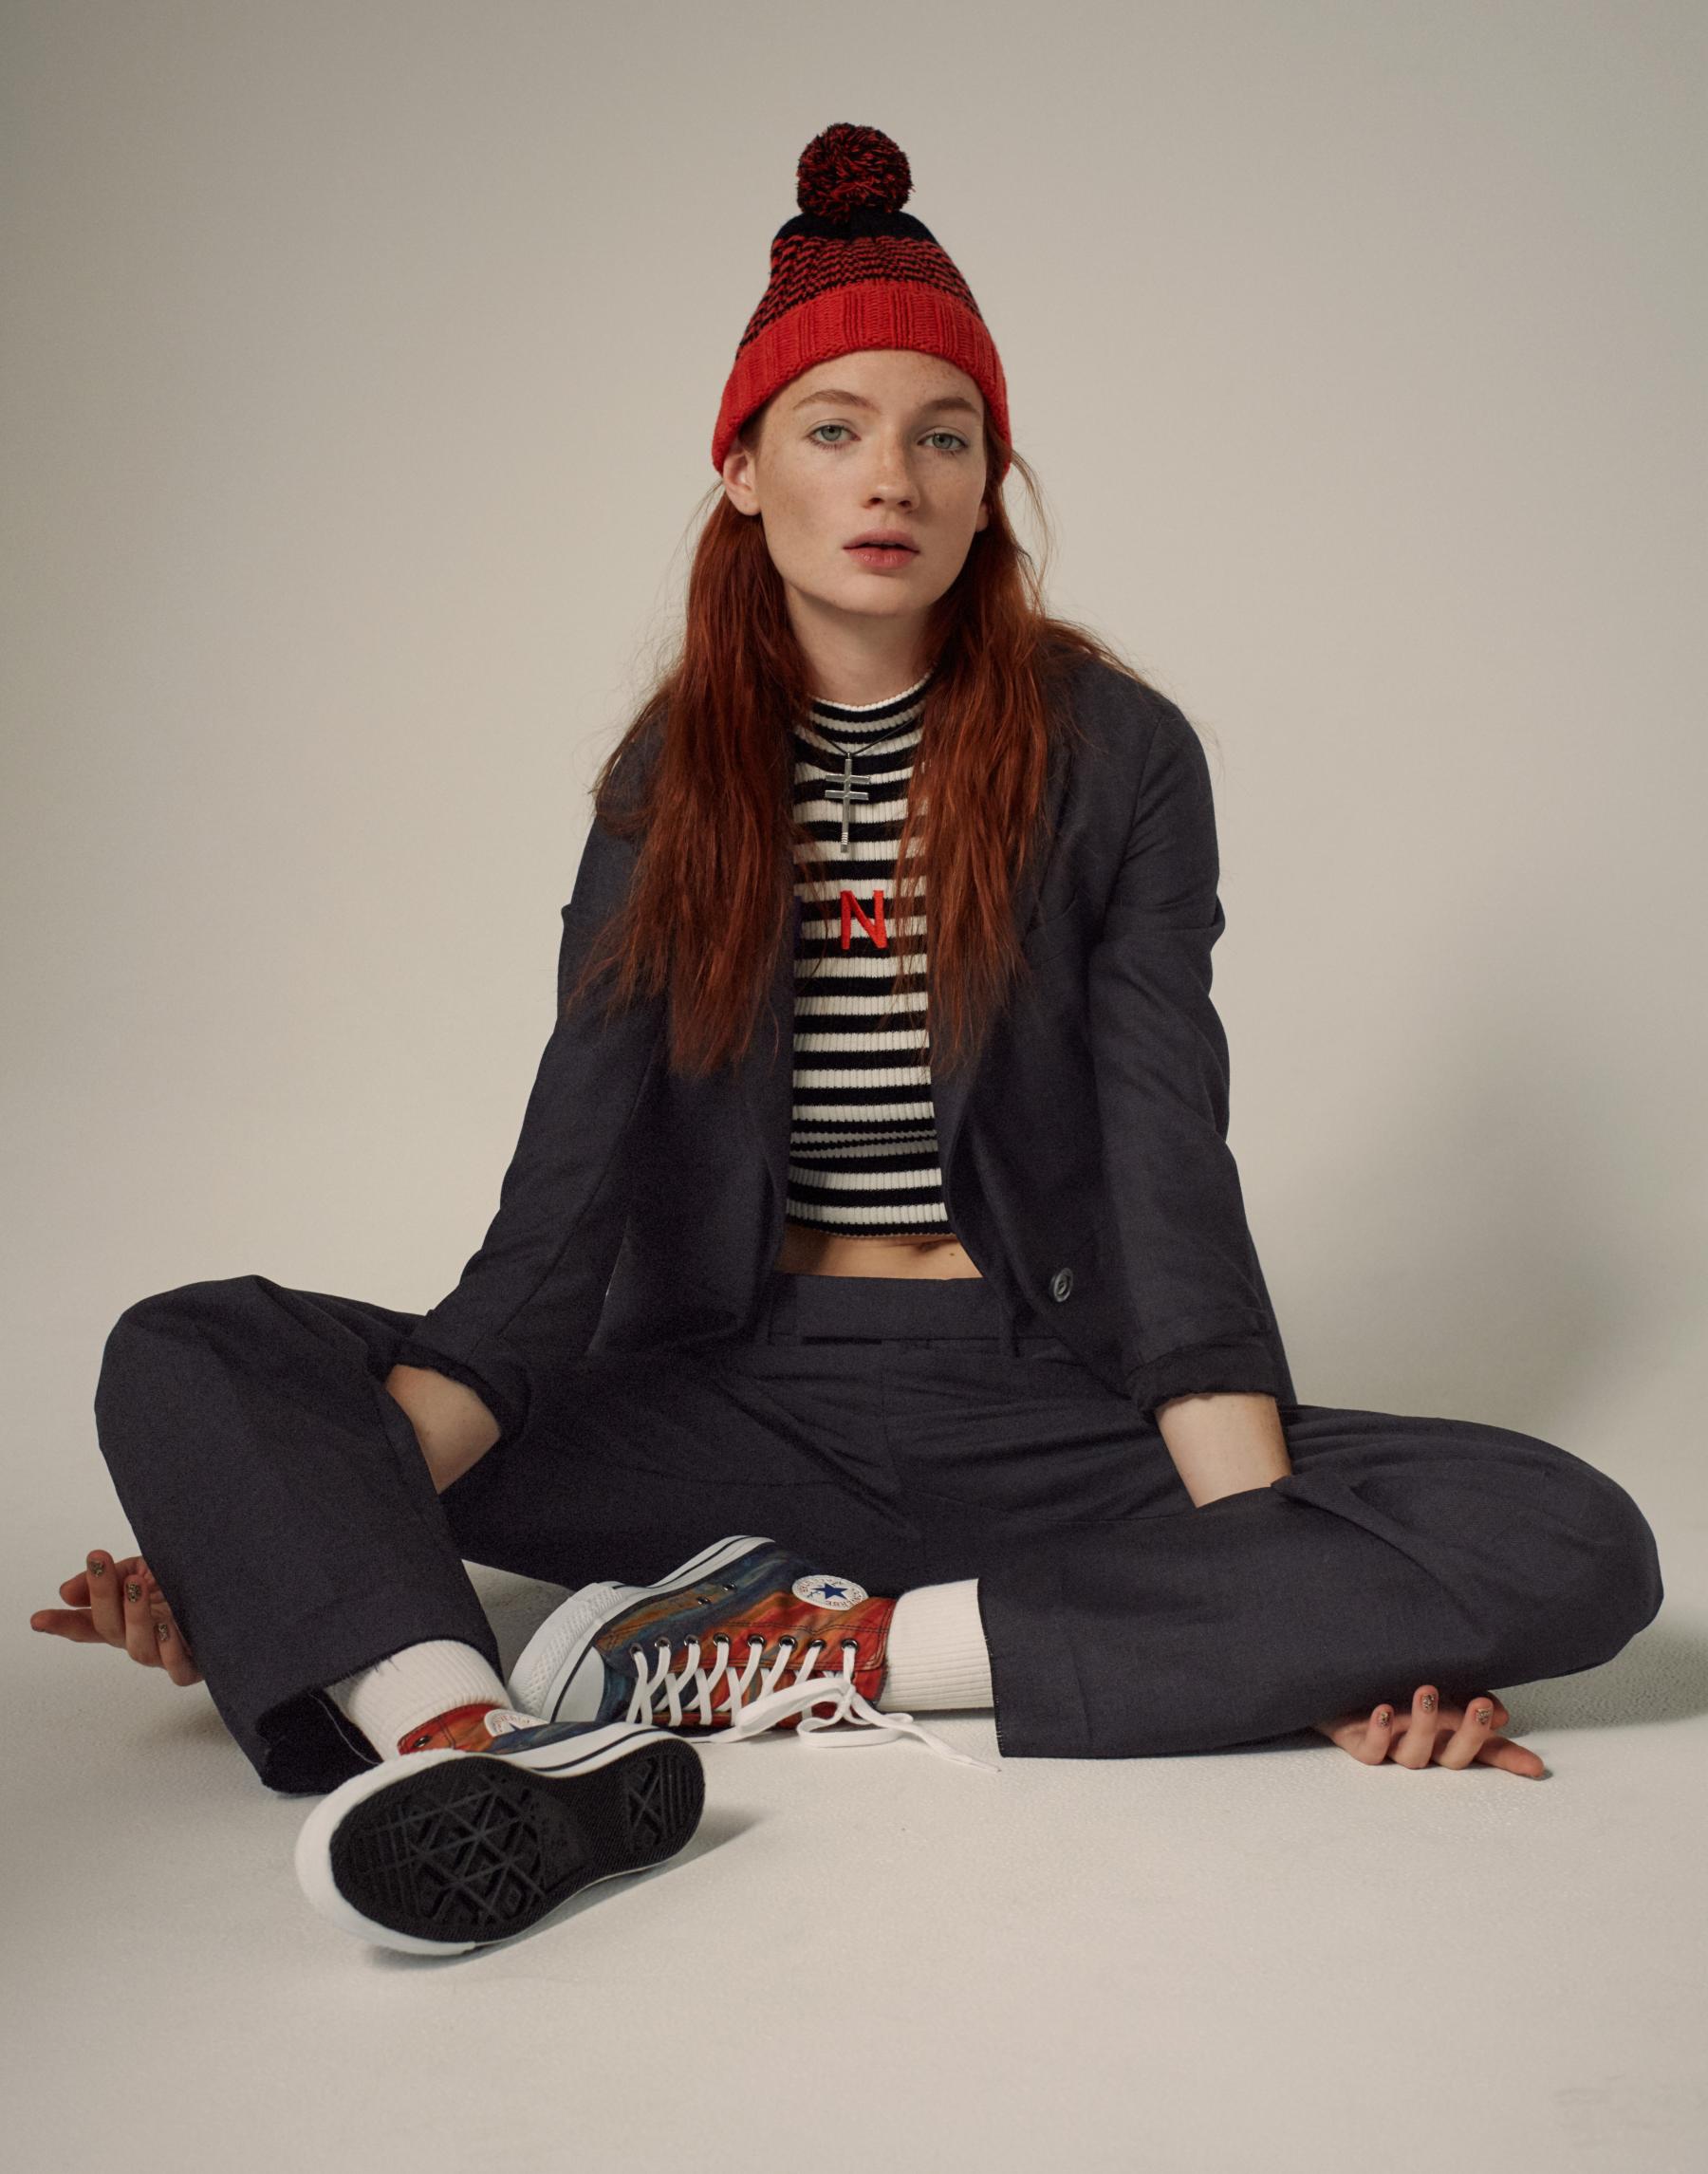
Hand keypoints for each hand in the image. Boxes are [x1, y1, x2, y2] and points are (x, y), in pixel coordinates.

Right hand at [29, 1548, 201, 1685]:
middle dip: (101, 1596)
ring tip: (137, 1586)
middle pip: (109, 1629)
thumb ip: (111, 1578)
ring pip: (140, 1650)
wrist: (238, 1590)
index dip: (62, 1623)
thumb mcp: (146, 1569)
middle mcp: (141, 1640)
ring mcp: (166, 1655)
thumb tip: (65, 1591)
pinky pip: (178, 1669)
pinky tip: (168, 1627)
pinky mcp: (195, 1667)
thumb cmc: (189, 1583)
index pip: (87, 1625)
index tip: (38, 1618)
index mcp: (126, 1620)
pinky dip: (170, 1651)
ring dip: (135, 1617)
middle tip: (100, 1564)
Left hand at [1312, 1683, 1545, 1777]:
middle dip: (1471, 1733)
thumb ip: (1465, 1697)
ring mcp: (1390, 1747)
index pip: (1483, 1750)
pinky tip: (1382, 1711)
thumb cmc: (1386, 1681)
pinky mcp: (1357, 1744)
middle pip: (1453, 1757)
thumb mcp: (1437, 1683)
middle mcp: (1422, 1745)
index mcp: (1444, 1733)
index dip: (1509, 1758)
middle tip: (1482, 1704)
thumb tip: (1500, 1714)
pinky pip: (1370, 1751)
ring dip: (1423, 1724)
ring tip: (1426, 1691)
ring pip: (1413, 1755)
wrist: (1329, 1677)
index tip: (1537, 1767)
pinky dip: (1377, 1733)